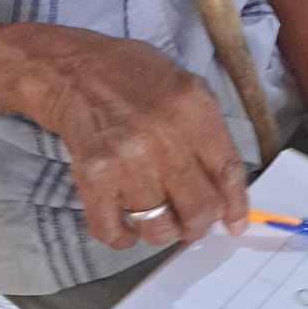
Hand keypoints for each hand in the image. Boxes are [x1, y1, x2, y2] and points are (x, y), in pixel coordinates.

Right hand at [17, 28, 247, 250]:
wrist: (72, 70)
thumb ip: (210, 131)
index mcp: (191, 108)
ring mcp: (125, 159)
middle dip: (198, 224)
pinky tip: (126, 229)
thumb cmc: (131, 76)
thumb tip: (226, 187)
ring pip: (159, 226)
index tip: (234, 223)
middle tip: (191, 221)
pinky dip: (121, 238)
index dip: (235, 205)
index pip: (227, 170)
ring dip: (162, 232)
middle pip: (198, 208)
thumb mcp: (185, 85)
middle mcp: (162, 136)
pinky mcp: (93, 176)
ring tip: (159, 221)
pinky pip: (111, 228)